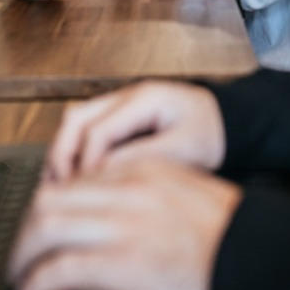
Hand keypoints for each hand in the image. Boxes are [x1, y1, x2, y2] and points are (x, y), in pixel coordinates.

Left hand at [7, 159, 241, 289]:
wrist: (255, 251)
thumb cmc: (227, 229)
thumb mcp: (182, 189)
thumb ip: (144, 189)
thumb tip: (109, 209)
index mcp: (141, 169)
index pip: (75, 177)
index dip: (48, 202)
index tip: (41, 222)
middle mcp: (125, 190)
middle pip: (50, 199)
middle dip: (25, 228)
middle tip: (20, 250)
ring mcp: (122, 226)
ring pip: (44, 228)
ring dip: (22, 254)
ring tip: (18, 273)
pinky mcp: (121, 265)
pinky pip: (59, 269)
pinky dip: (36, 281)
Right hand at [46, 81, 225, 179]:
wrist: (229, 124)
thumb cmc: (213, 135)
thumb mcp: (188, 150)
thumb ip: (145, 158)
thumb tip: (103, 174)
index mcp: (145, 98)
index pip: (99, 130)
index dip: (86, 165)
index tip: (84, 195)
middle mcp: (127, 95)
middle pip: (76, 119)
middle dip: (63, 155)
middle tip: (59, 191)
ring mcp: (121, 104)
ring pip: (75, 122)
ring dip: (64, 152)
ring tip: (60, 187)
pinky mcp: (121, 117)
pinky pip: (86, 129)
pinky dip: (75, 151)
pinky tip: (76, 179)